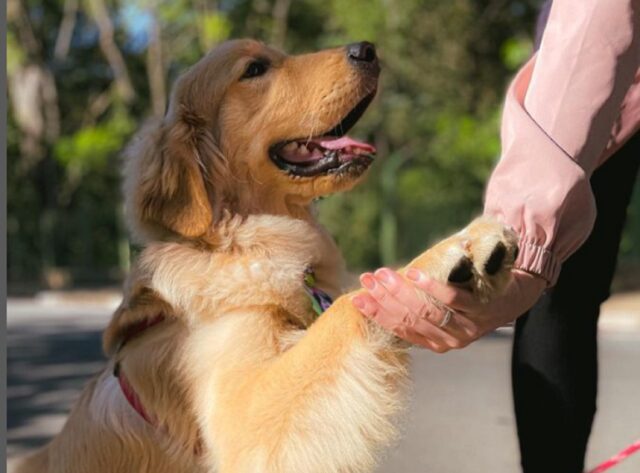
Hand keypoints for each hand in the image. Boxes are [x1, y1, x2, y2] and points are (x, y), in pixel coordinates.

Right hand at [351, 267, 545, 352]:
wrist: (516, 293)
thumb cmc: (472, 296)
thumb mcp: (443, 307)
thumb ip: (417, 304)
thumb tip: (379, 290)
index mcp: (436, 343)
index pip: (399, 329)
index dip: (377, 313)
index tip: (357, 297)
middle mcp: (450, 340)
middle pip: (410, 320)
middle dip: (384, 299)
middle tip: (368, 279)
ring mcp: (468, 327)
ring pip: (426, 311)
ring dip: (402, 291)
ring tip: (385, 274)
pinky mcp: (483, 309)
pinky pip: (453, 300)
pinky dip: (431, 287)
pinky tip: (414, 273)